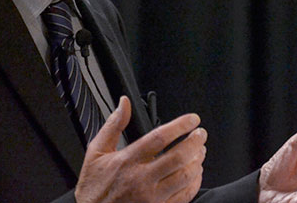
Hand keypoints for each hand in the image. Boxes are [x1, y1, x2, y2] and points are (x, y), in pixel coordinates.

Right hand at [75, 96, 206, 202]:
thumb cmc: (94, 188)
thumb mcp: (96, 152)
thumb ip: (113, 125)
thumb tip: (124, 103)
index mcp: (128, 161)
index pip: (159, 138)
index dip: (180, 126)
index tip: (192, 119)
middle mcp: (141, 179)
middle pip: (177, 158)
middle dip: (195, 142)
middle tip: (201, 133)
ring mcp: (152, 198)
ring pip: (184, 177)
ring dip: (197, 162)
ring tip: (201, 151)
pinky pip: (184, 197)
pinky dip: (194, 183)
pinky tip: (196, 173)